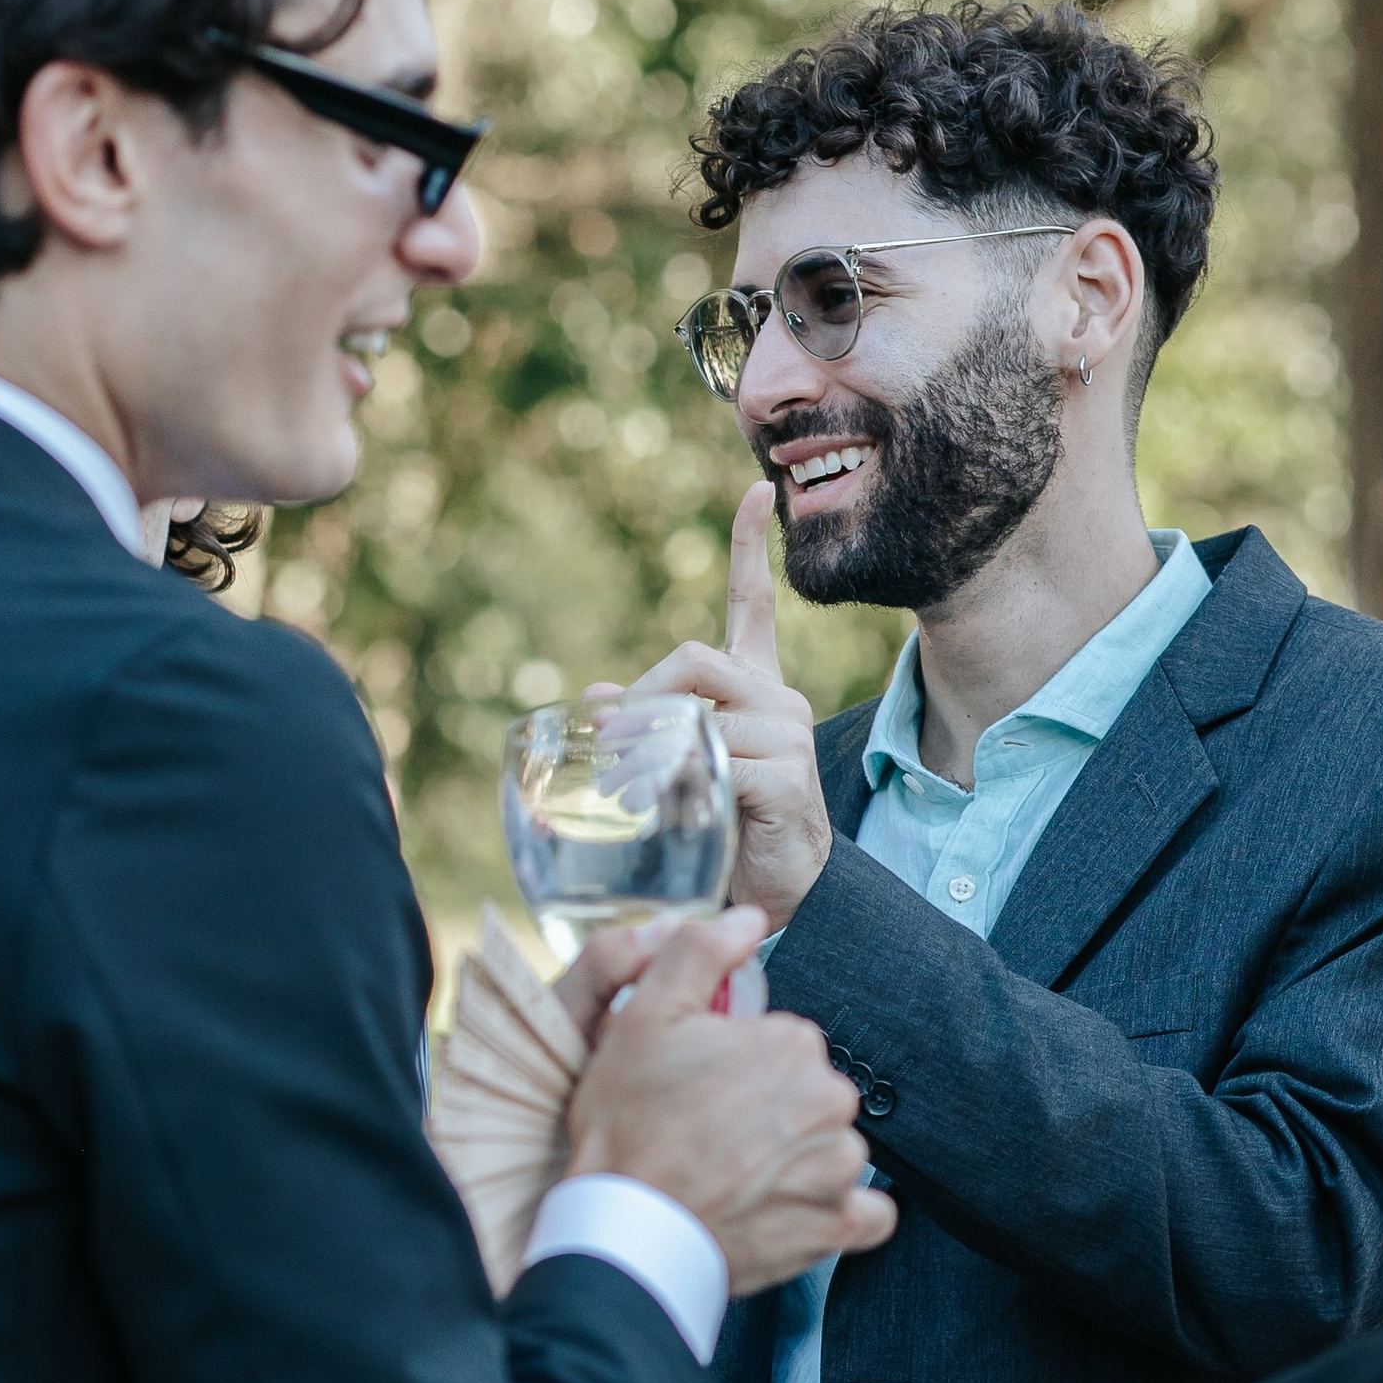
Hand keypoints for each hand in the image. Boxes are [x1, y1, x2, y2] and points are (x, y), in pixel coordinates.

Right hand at [565, 910, 897, 1296]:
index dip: (737, 1065)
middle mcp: (830, 1101)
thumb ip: (700, 952)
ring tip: (736, 1178)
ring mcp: (838, 1168)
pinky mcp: (835, 1227)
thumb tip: (750, 917)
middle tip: (710, 1135)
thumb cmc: (627, 1125)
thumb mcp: (643, 1016)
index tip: (700, 1088)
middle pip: (810, 1095)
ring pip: (832, 1149)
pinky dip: (837, 1212)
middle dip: (770, 1111)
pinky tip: (793, 1210)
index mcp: (793, 1044)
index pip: (782, 1044)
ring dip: (797, 1161)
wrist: (625, 1228)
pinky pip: (867, 1214)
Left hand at [591, 480, 831, 932]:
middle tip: (609, 744)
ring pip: (697, 711)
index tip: (756, 491)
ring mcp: (786, 737)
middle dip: (642, 697)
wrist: (772, 892)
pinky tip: (657, 808)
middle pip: (695, 658)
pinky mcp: (787, 780)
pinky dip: (674, 783)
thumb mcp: (680, 767)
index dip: (750, 548)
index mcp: (754, 688)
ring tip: (621, 792)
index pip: (754, 606)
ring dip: (645, 750)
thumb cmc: (727, 825)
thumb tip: (595, 697)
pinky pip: (716, 761)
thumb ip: (646, 728)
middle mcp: (775, 701)